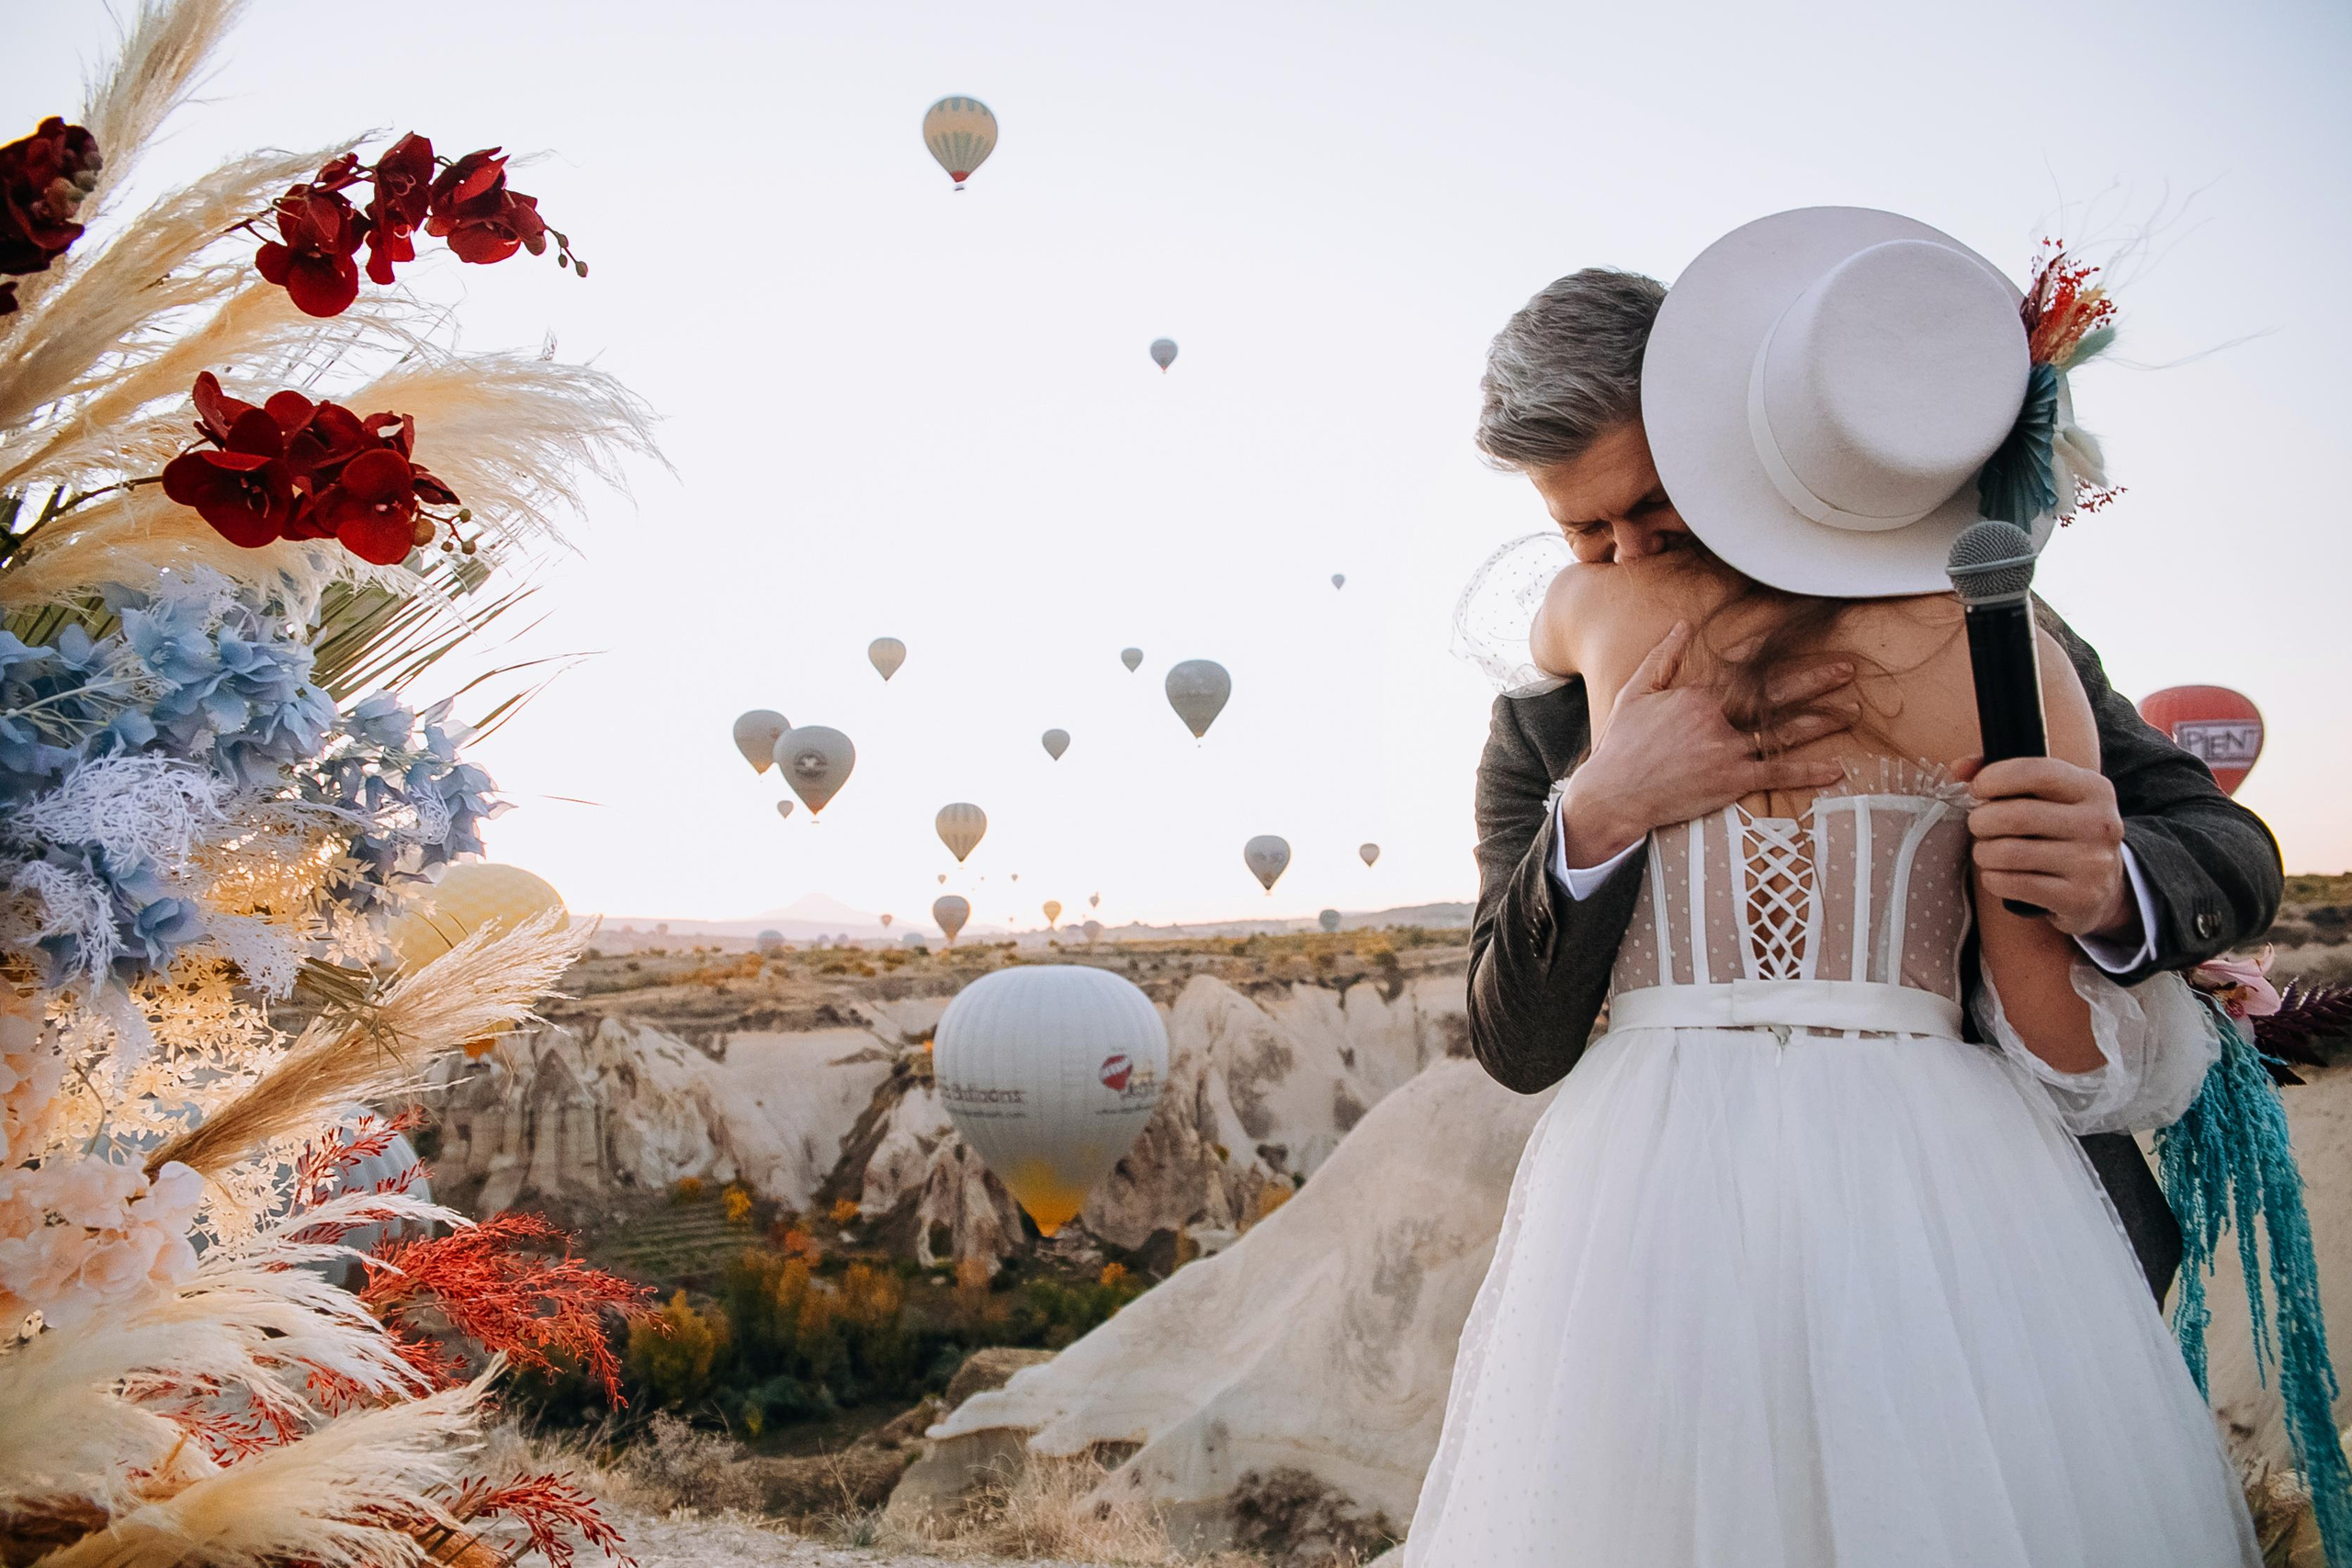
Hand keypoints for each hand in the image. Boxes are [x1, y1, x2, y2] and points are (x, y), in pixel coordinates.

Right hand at [1558, 622, 1856, 866]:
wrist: (1613, 793)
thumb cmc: (1622, 744)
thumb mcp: (1637, 692)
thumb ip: (1662, 657)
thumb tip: (1681, 625)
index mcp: (1697, 695)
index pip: (1743, 671)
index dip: (1774, 657)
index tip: (1801, 641)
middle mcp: (1716, 719)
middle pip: (1774, 696)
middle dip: (1815, 681)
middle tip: (1847, 670)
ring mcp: (1726, 751)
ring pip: (1782, 733)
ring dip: (1821, 721)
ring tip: (1853, 711)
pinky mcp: (1730, 781)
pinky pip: (1777, 774)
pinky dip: (1808, 772)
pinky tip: (1836, 768)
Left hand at [1956, 755, 2135, 937]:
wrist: (2103, 885)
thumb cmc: (2062, 830)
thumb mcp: (2049, 794)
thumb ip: (2005, 774)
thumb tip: (1960, 768)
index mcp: (2093, 789)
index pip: (2038, 773)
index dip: (1996, 777)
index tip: (1977, 788)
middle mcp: (2099, 824)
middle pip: (2018, 816)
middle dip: (1982, 820)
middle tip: (1978, 824)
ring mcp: (2092, 864)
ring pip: (2010, 853)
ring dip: (1984, 852)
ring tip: (1986, 851)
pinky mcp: (2078, 897)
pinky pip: (2014, 884)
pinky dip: (1993, 878)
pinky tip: (1997, 874)